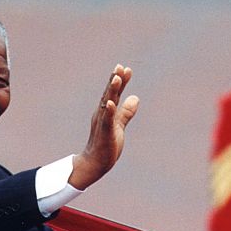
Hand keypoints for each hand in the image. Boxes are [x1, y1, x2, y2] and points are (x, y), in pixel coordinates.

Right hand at [69, 64, 138, 189]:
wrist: (95, 163)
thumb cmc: (106, 144)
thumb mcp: (119, 125)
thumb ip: (126, 112)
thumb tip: (135, 97)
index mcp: (106, 112)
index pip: (114, 93)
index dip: (120, 81)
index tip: (126, 68)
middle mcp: (102, 114)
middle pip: (109, 94)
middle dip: (114, 80)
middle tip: (119, 66)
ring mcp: (102, 123)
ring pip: (106, 104)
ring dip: (111, 91)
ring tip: (116, 79)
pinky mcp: (104, 134)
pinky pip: (106, 121)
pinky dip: (108, 111)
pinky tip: (111, 103)